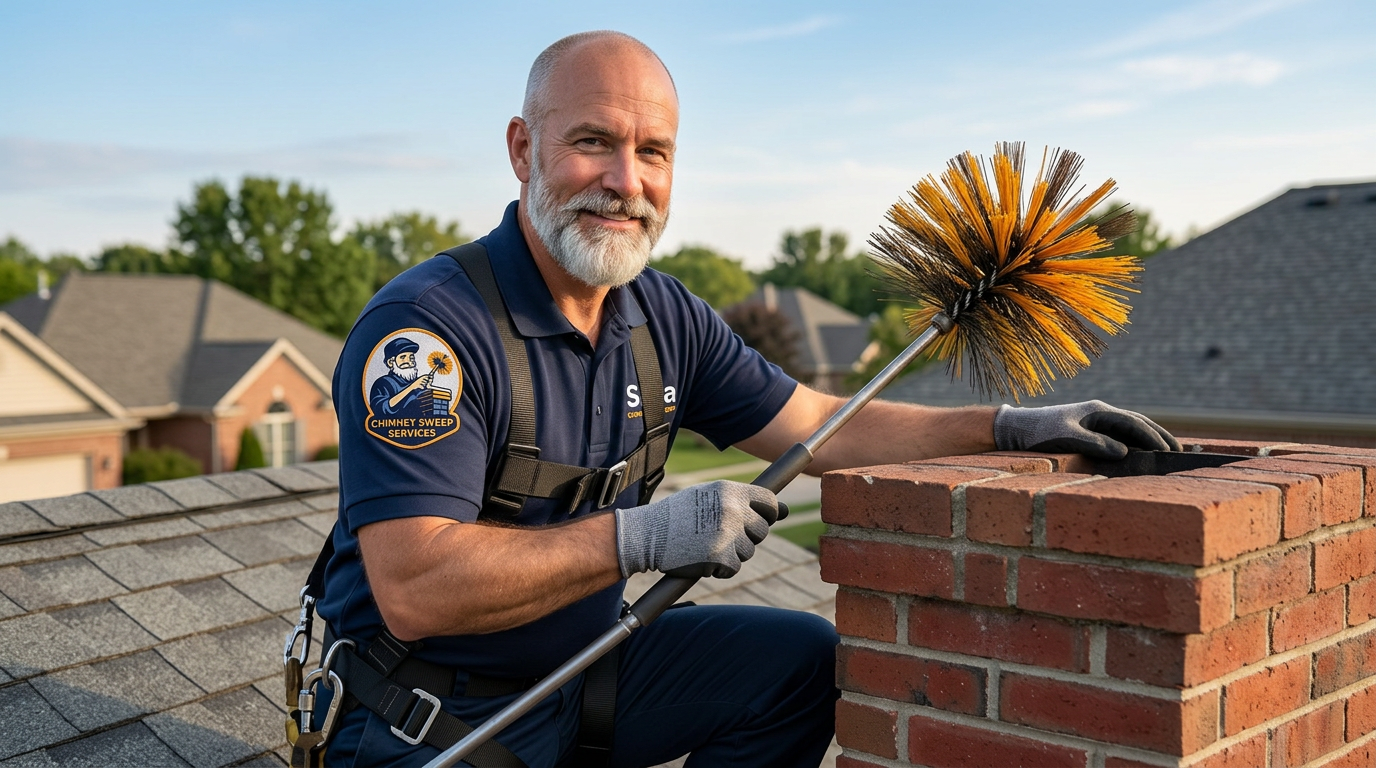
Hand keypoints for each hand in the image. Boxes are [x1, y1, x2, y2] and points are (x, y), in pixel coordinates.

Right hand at [614, 480, 780, 578]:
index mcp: (730, 491)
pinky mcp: (721, 557)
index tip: (760, 519)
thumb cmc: (677, 515)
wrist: (646, 535)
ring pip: (749, 551)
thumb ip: (743, 501)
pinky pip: (734, 568)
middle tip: (723, 537)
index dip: (769, 513)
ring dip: (732, 554)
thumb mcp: (708, 496)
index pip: (768, 501)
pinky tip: (704, 561)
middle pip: (762, 530)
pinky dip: (722, 569)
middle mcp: (732, 510)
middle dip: (747, 537)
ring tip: (707, 546)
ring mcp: (728, 534)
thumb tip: (784, 511)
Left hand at [993, 400, 1180, 459]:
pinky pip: (1120, 435)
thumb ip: (1095, 443)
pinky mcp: (1090, 430)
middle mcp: (1100, 413)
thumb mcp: (1066, 437)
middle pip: (1138, 422)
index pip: (1134, 423)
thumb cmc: (1039, 432)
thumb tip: (1124, 452)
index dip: (1154, 437)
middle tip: (1180, 452)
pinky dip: (1136, 443)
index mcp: (1098, 411)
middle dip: (1160, 436)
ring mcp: (1096, 421)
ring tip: (1169, 451)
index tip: (1170, 452)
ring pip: (1131, 428)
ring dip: (1151, 438)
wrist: (1017, 429)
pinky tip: (1142, 454)